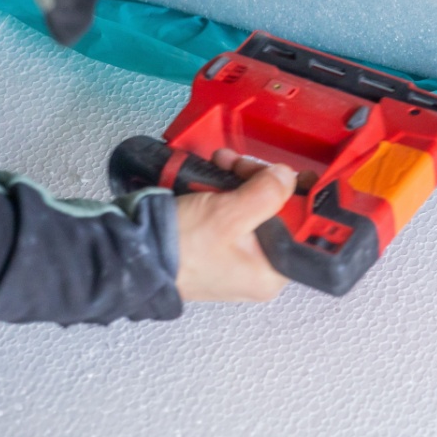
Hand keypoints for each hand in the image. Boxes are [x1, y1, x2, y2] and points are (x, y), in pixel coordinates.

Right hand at [174, 150, 294, 301]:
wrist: (132, 252)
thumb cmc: (178, 250)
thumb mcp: (230, 216)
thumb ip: (267, 194)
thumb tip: (287, 178)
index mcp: (271, 272)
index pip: (305, 232)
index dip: (302, 200)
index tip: (301, 177)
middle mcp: (258, 265)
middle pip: (281, 212)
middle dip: (264, 181)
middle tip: (248, 168)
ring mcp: (238, 251)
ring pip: (257, 204)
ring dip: (243, 178)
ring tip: (225, 164)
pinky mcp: (219, 237)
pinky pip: (235, 206)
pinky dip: (227, 186)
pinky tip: (217, 171)